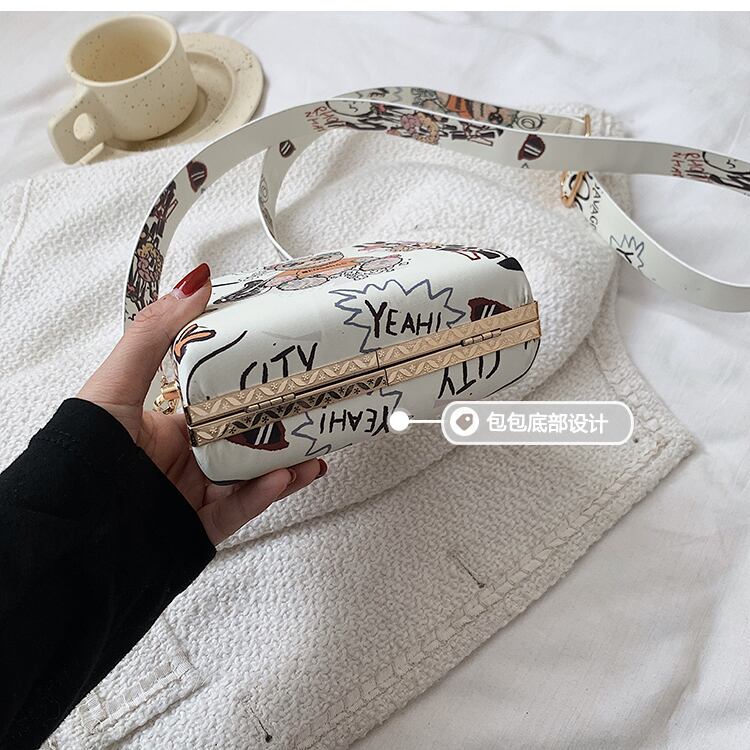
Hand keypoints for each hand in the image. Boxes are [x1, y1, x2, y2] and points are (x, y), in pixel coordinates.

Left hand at [78, 263, 325, 544]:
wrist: (65, 527)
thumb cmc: (81, 452)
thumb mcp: (118, 381)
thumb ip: (156, 334)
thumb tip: (193, 283)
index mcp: (170, 428)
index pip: (224, 404)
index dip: (256, 391)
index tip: (285, 372)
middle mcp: (185, 461)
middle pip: (246, 443)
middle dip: (282, 430)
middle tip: (312, 413)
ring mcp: (193, 495)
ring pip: (252, 480)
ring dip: (286, 467)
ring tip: (313, 452)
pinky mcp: (197, 528)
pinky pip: (239, 511)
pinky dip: (262, 496)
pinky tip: (282, 477)